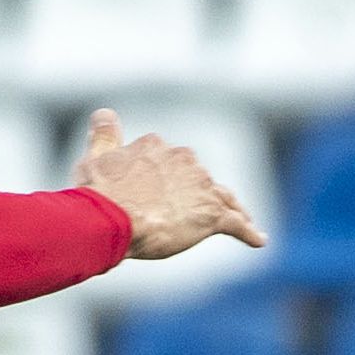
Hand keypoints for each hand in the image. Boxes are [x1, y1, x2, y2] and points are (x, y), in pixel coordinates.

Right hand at [75, 109, 264, 259]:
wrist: (111, 218)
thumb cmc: (99, 193)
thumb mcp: (96, 158)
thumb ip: (104, 135)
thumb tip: (105, 114)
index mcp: (157, 147)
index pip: (174, 161)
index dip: (174, 178)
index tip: (172, 191)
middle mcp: (184, 159)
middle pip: (201, 178)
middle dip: (203, 193)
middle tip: (204, 212)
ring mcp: (200, 186)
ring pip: (223, 197)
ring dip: (232, 209)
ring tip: (243, 221)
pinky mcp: (212, 214)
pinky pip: (236, 223)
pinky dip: (248, 232)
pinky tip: (258, 240)